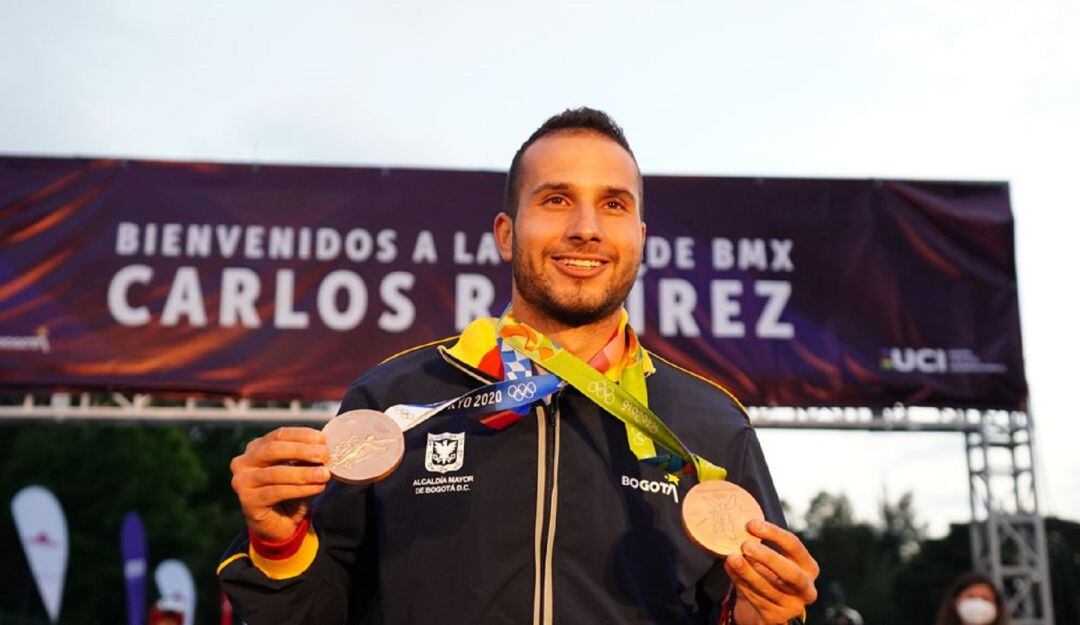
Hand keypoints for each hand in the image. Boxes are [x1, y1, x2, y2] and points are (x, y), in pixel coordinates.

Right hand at [229, 427, 330, 541]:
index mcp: (256, 448)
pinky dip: (300, 489)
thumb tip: (325, 447)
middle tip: (323, 455)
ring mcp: (242, 482)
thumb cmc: (290, 492)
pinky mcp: (248, 501)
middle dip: (301, 450)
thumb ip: (307, 458)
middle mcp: (244, 462)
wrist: (279, 525)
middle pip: (273, 450)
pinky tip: (317, 488)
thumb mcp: (299, 469)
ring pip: (276, 472)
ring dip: (304, 473)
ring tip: (324, 474)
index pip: (279, 435)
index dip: (301, 435)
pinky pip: (277, 492)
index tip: (322, 439)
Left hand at [726, 520, 818, 624]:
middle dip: (767, 558)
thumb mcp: (776, 560)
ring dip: (747, 571)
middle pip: (790, 573)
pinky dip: (740, 583)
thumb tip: (743, 527)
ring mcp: (792, 606)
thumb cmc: (773, 575)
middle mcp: (806, 589)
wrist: (771, 609)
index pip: (794, 546)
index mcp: (809, 567)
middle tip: (745, 545)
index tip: (751, 524)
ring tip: (732, 558)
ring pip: (768, 588)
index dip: (773, 533)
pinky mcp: (776, 618)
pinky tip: (730, 569)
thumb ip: (764, 546)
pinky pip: (756, 599)